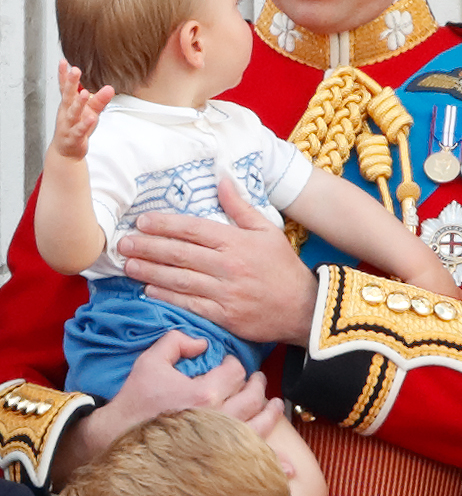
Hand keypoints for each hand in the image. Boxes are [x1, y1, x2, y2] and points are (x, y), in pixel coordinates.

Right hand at [52, 59, 113, 159]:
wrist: (66, 152)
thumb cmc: (76, 128)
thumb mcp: (89, 111)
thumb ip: (99, 99)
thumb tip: (110, 87)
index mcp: (68, 105)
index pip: (65, 88)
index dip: (64, 75)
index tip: (63, 61)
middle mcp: (66, 113)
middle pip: (68, 96)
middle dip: (71, 83)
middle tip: (75, 70)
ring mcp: (68, 126)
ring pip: (73, 113)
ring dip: (78, 103)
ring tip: (84, 92)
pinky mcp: (74, 138)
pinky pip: (79, 130)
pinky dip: (85, 125)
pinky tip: (91, 118)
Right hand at [52, 331, 283, 487]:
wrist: (116, 444)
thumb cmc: (134, 403)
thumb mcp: (150, 361)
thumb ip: (177, 341)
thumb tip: (203, 343)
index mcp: (204, 393)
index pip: (236, 371)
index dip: (234, 364)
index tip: (229, 366)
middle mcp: (219, 420)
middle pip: (253, 396)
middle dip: (257, 384)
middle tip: (256, 380)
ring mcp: (222, 447)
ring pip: (260, 426)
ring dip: (271, 413)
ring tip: (274, 405)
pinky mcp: (220, 467)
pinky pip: (254, 465)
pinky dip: (273, 465)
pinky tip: (286, 467)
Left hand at [119, 178, 317, 346]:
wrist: (302, 307)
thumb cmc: (282, 266)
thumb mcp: (266, 229)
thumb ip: (239, 206)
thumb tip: (221, 179)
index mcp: (236, 241)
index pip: (193, 230)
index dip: (165, 225)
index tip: (143, 221)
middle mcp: (227, 266)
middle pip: (180, 254)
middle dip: (148, 247)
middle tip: (124, 243)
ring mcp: (225, 292)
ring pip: (180, 280)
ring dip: (150, 272)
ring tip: (128, 265)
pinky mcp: (224, 316)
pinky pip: (190, 305)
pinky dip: (168, 298)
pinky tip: (149, 291)